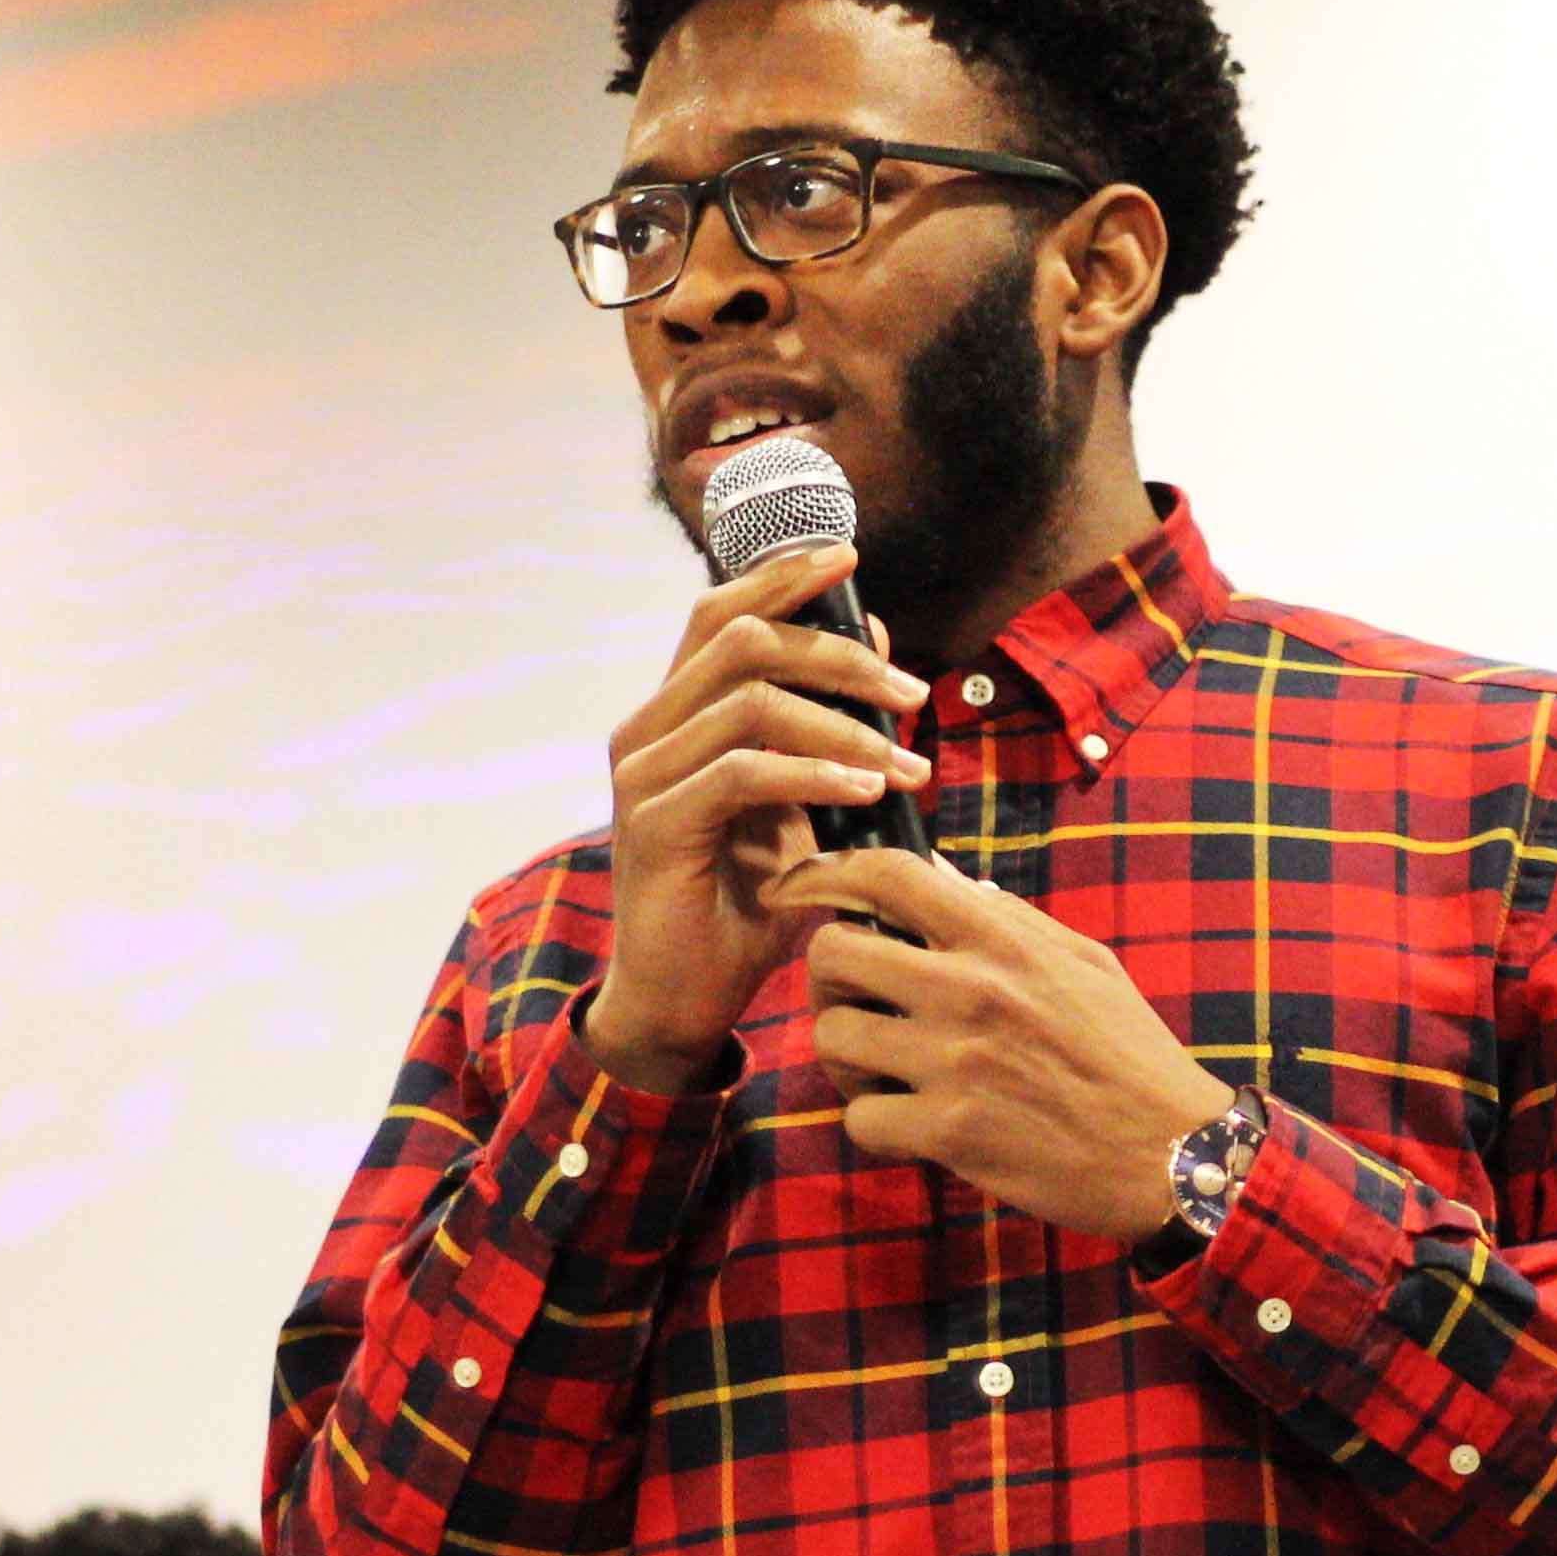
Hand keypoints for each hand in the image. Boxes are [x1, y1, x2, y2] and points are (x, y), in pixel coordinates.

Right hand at [585, 547, 932, 1093]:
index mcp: (677, 713)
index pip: (721, 612)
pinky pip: (741, 772)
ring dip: (843, 725)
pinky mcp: (653, 824)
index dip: (781, 575)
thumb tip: (881, 653)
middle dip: (839, 655)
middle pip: (742, 639)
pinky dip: (814, 775)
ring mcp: (642, 773)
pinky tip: (868, 794)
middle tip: (914, 692)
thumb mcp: (803, 805)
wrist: (686, 997)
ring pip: (749, 701)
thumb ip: (829, 732)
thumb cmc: (745, 902)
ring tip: (907, 763)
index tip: (848, 558)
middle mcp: (648, 729)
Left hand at [767, 849, 1234, 1239]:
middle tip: (856, 1002)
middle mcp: (969, 989)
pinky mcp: (949, 1132)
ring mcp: (954, 1062)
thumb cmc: (1131, 1054)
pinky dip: (876, 1123)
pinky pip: (860, 1117)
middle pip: (831, 953)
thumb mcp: (1084, 963)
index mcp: (1001, 940)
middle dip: (828, 978)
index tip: (809, 892)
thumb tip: (946, 882)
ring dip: (845, 1056)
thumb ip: (1011, 920)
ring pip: (831, 1036)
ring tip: (881, 1070)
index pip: (887, 874)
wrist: (1173, 1151)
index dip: (829, 874)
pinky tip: (911, 1125)